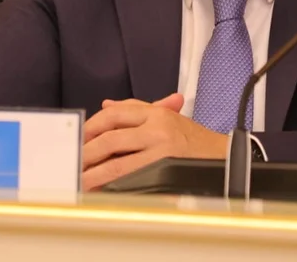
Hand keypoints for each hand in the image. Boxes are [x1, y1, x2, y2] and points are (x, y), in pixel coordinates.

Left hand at [81, 93, 227, 190]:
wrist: (225, 157)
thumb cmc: (194, 139)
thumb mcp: (167, 116)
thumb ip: (136, 109)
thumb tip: (105, 106)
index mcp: (155, 113)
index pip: (114, 115)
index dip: (91, 126)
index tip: (78, 137)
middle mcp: (157, 128)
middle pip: (110, 137)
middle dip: (86, 151)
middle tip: (71, 160)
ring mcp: (161, 151)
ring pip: (117, 162)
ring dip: (93, 172)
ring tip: (79, 178)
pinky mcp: (165, 171)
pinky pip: (132, 179)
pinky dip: (113, 185)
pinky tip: (102, 189)